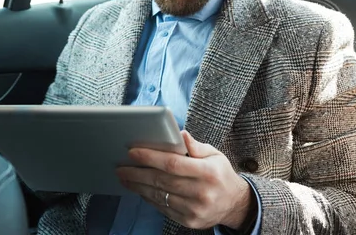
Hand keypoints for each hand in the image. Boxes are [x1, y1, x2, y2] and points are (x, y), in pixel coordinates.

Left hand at [116, 130, 254, 229]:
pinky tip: (139, 189)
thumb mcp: (214, 155)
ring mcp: (195, 210)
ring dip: (138, 186)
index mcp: (208, 173)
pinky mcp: (189, 221)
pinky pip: (163, 208)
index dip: (150, 157)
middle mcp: (202, 193)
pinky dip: (149, 198)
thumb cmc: (220, 174)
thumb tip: (180, 134)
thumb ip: (196, 146)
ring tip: (125, 178)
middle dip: (138, 173)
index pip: (173, 163)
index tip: (132, 152)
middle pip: (162, 181)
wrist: (234, 204)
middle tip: (121, 167)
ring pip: (160, 196)